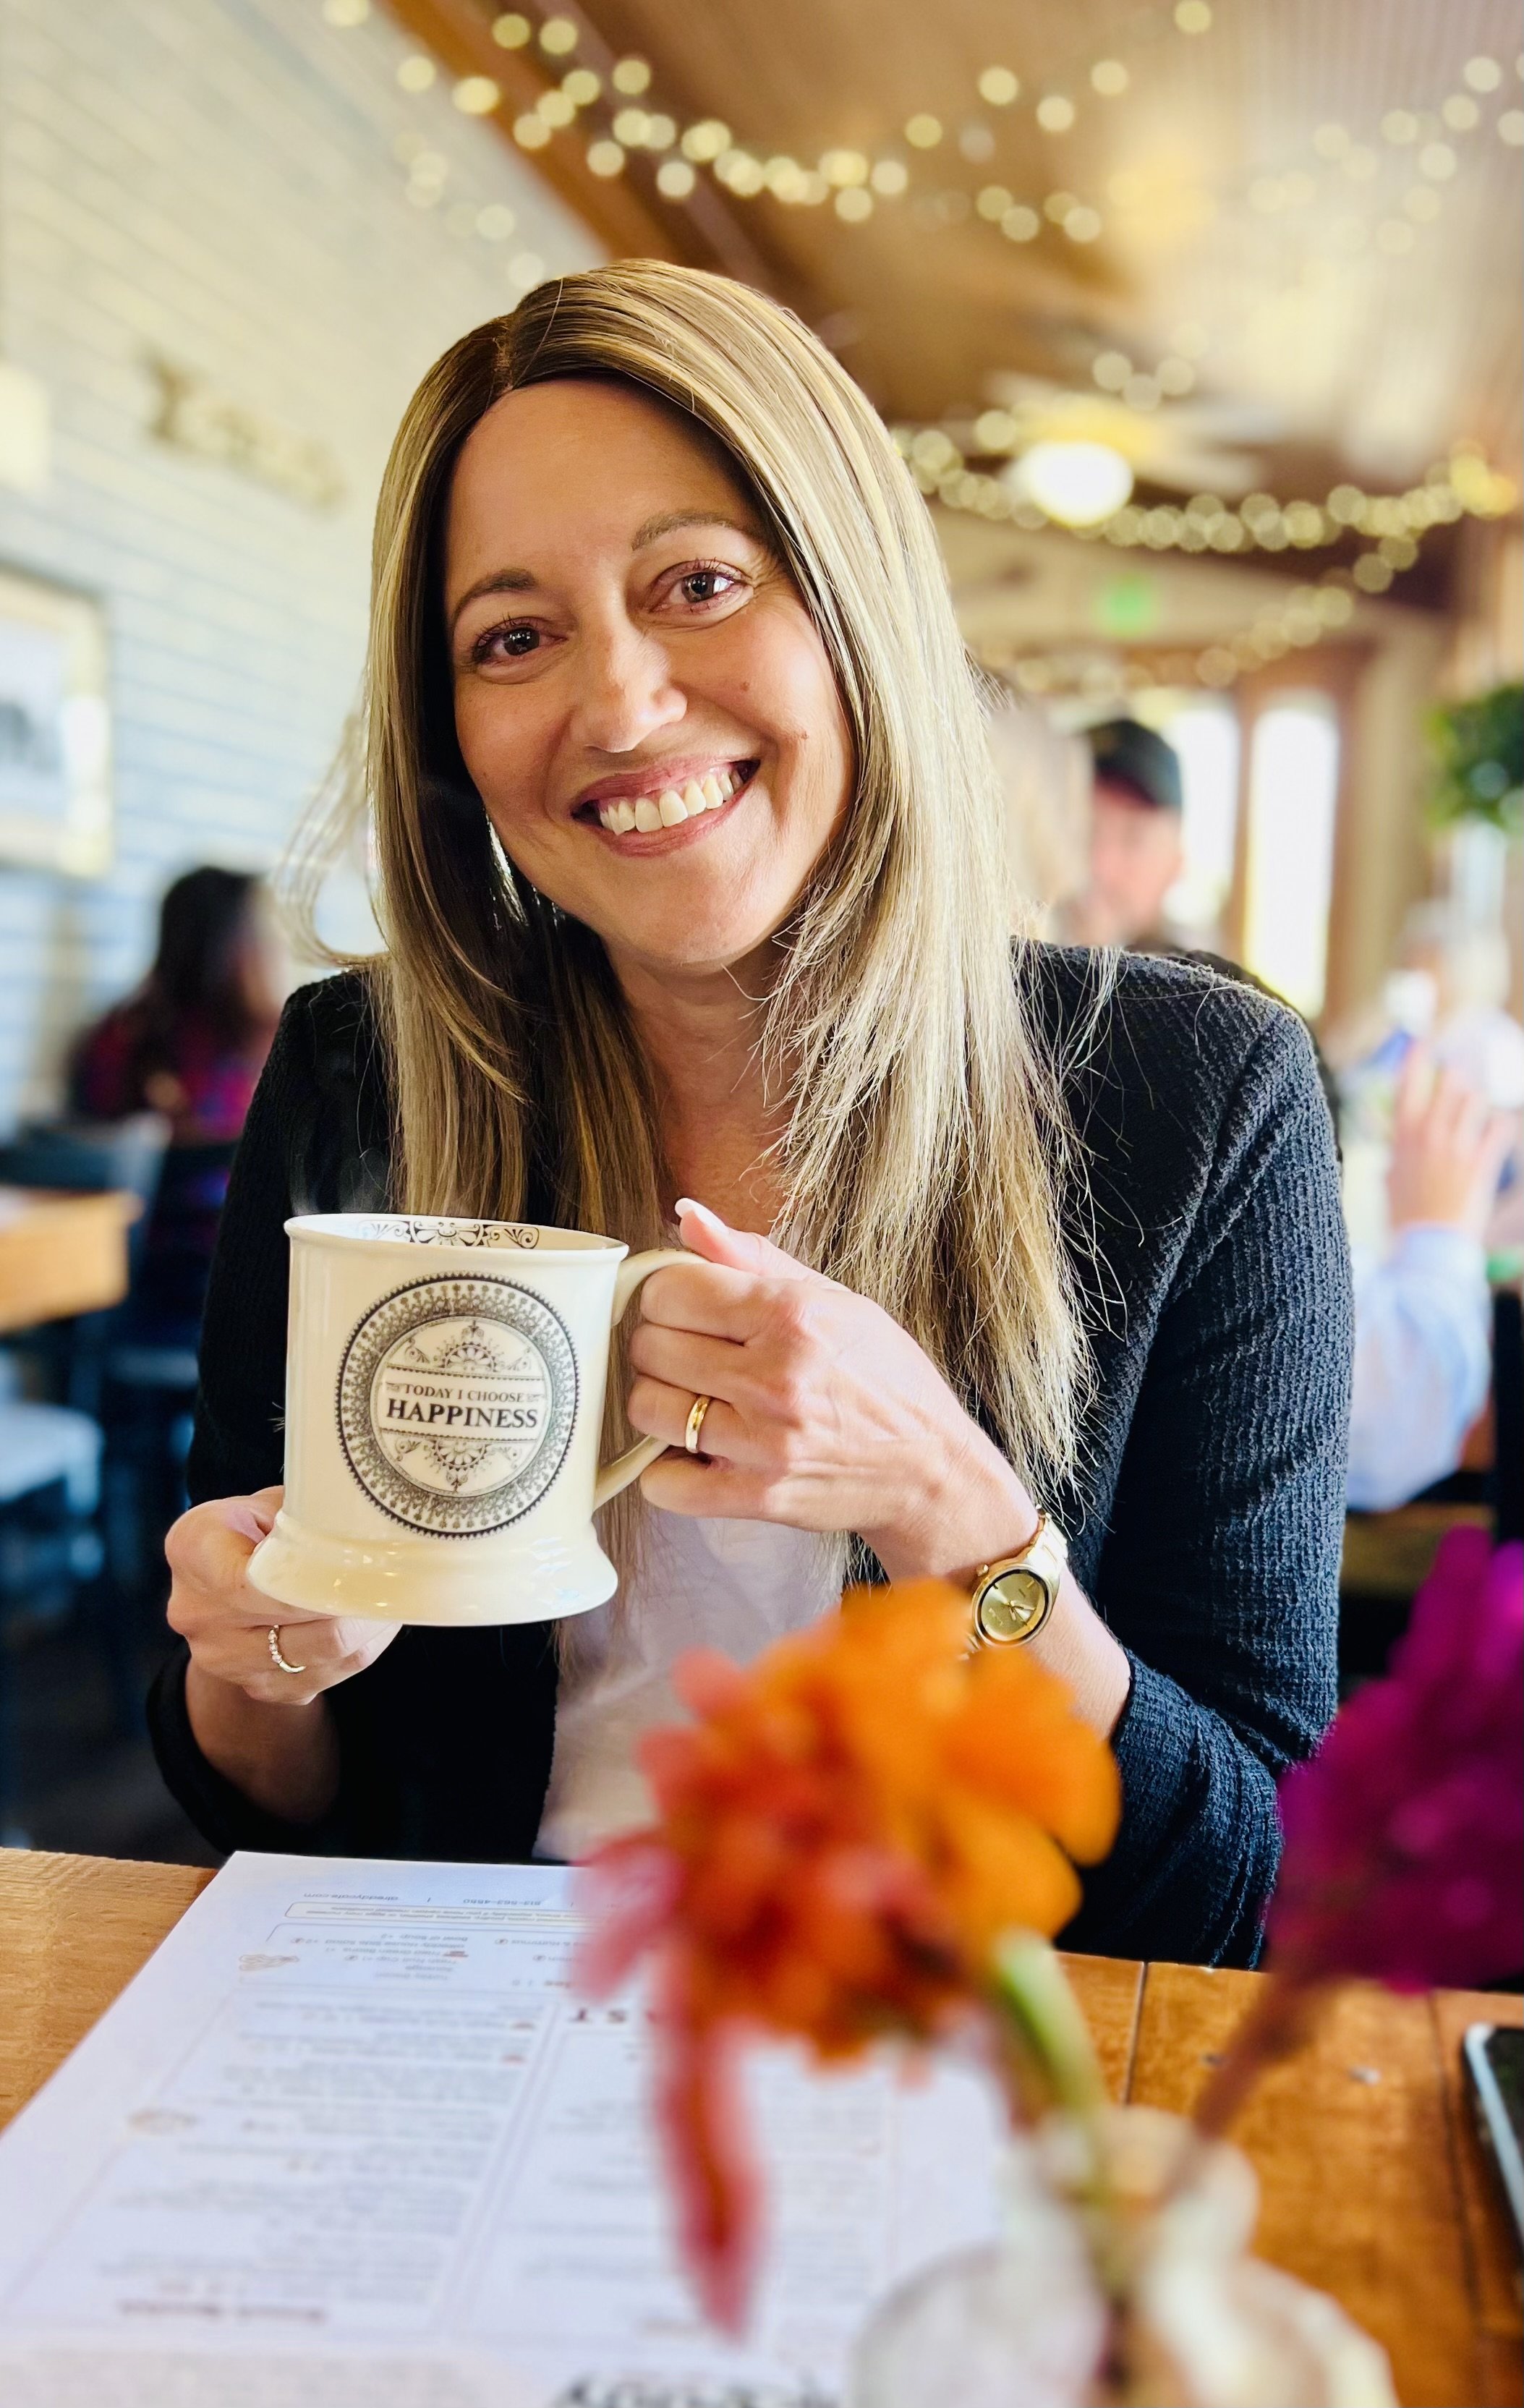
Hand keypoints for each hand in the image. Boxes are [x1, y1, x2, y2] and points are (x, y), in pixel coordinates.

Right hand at [166, 1487, 398, 1709]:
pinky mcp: (256, 1687)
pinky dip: (358, 1652)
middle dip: (355, 1601)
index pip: (253, 1579)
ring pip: (321, 1655)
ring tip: (393, 1600)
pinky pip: (324, 1677)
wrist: (219, 1583)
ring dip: (366, 1629)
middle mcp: (196, 1613)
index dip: (313, 1580)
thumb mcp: (267, 1504)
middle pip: (296, 1620)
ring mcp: (223, 1660)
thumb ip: (306, 1511)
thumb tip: (370, 1515)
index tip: (360, 1568)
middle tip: (396, 1580)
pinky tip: (372, 1625)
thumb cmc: (251, 1531)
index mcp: (193, 1550)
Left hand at [626, 1200, 1037, 1577]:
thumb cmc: (886, 1380)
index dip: (666, 1296)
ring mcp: (763, 1441)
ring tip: (695, 1401)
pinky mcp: (756, 1496)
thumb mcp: (834, 1298)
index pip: (670, 1290)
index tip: (684, 1309)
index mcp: (792, 1315)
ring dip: (661, 1402)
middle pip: (650, 1346)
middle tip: (693, 1356)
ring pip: (646, 1408)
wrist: (930, 1470)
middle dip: (661, 1346)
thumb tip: (687, 1216)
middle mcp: (774, 1376)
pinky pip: (661, 1482)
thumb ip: (752, 1256)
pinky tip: (698, 1452)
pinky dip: (668, 1469)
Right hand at [1387, 1052, 1511, 1241]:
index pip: (1407, 1085)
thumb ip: (1396, 1154)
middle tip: (1461, 1073)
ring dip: (1477, 1101)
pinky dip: (1500, 1125)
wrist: (1427, 1246)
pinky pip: (1500, 1127)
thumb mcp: (1390, 1179)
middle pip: (1449, 1083)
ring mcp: (1458, 1147)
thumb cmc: (1404, 1216)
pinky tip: (1498, 1130)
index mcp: (1403, 1137)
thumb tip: (1394, 1144)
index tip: (1422, 1041)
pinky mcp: (1482, 1162)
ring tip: (1476, 1107)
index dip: (1415, 1058)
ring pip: (1475, 1100)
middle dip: (1457, 1075)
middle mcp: (1430, 1135)